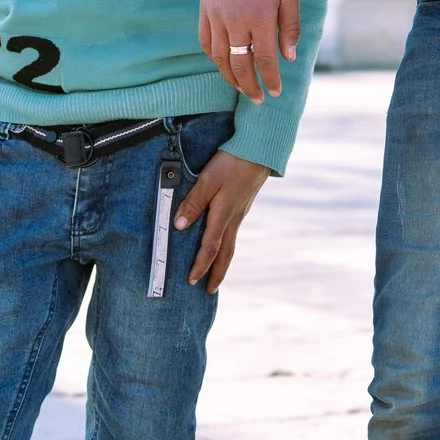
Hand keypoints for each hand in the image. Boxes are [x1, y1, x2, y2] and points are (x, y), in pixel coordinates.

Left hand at [174, 148, 270, 291]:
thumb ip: (193, 202)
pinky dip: (227, 246)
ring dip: (223, 262)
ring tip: (216, 272)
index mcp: (223, 215)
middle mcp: (234, 219)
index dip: (200, 266)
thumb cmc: (232, 163)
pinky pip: (233, 233)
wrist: (260, 150)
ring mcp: (240, 213)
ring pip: (231, 244)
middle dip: (217, 274)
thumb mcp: (207, 179)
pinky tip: (222, 242)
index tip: (192, 281)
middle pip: (225, 254)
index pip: (210, 248)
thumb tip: (179, 226)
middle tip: (209, 290)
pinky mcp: (243, 206)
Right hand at [199, 0, 300, 100]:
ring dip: (230, 78)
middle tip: (257, 98)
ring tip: (241, 88)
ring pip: (220, 58)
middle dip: (250, 86)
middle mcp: (236, 21)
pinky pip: (205, 42)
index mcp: (260, 17)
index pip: (265, 59)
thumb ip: (290, 28)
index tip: (274, 92)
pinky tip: (224, 66)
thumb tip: (288, 59)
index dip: (270, 79)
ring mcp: (217, 17)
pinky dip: (214, 58)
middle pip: (240, 65)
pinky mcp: (204, 11)